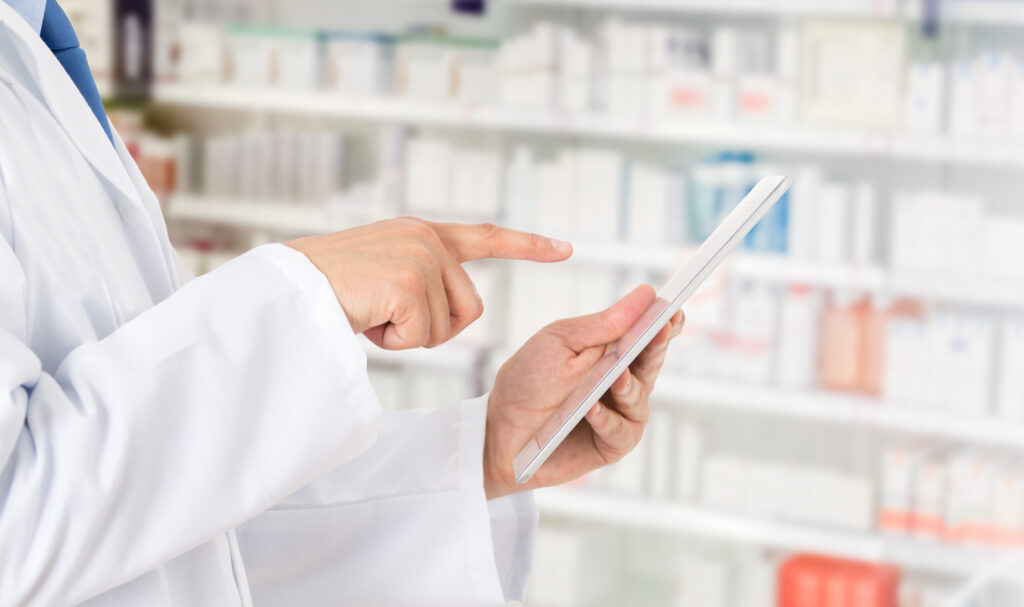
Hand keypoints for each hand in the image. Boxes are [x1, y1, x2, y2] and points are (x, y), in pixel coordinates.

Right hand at [287, 218, 571, 349]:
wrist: (286, 289)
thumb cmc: (326, 290)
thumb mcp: (381, 272)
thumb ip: (418, 278)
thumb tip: (449, 314)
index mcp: (422, 234)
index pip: (486, 237)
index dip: (528, 245)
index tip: (566, 248)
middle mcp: (426, 239)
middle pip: (470, 309)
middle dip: (434, 328)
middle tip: (386, 317)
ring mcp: (419, 259)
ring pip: (447, 328)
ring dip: (409, 336)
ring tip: (370, 314)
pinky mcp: (409, 283)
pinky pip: (423, 338)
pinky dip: (393, 343)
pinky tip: (365, 320)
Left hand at [483, 286, 684, 499]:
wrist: (499, 431)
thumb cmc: (527, 383)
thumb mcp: (559, 343)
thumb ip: (602, 325)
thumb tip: (646, 294)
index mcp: (610, 350)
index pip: (647, 333)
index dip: (664, 321)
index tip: (672, 309)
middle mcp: (621, 380)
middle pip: (652, 361)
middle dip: (657, 346)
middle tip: (660, 330)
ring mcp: (619, 413)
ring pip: (641, 397)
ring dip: (630, 387)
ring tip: (617, 377)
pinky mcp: (611, 443)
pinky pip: (621, 431)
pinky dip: (608, 419)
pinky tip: (592, 410)